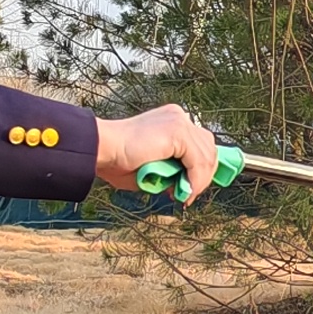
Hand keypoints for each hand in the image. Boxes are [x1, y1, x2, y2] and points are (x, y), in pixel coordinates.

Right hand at [94, 104, 218, 199]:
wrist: (103, 150)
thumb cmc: (119, 161)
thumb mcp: (154, 167)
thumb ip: (173, 171)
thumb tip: (187, 186)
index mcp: (173, 121)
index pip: (201, 143)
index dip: (202, 168)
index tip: (193, 189)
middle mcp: (179, 116)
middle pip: (209, 148)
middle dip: (204, 175)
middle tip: (188, 195)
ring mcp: (179, 121)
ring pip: (207, 155)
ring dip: (199, 181)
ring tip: (184, 196)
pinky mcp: (176, 131)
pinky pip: (198, 160)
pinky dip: (195, 179)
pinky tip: (184, 191)